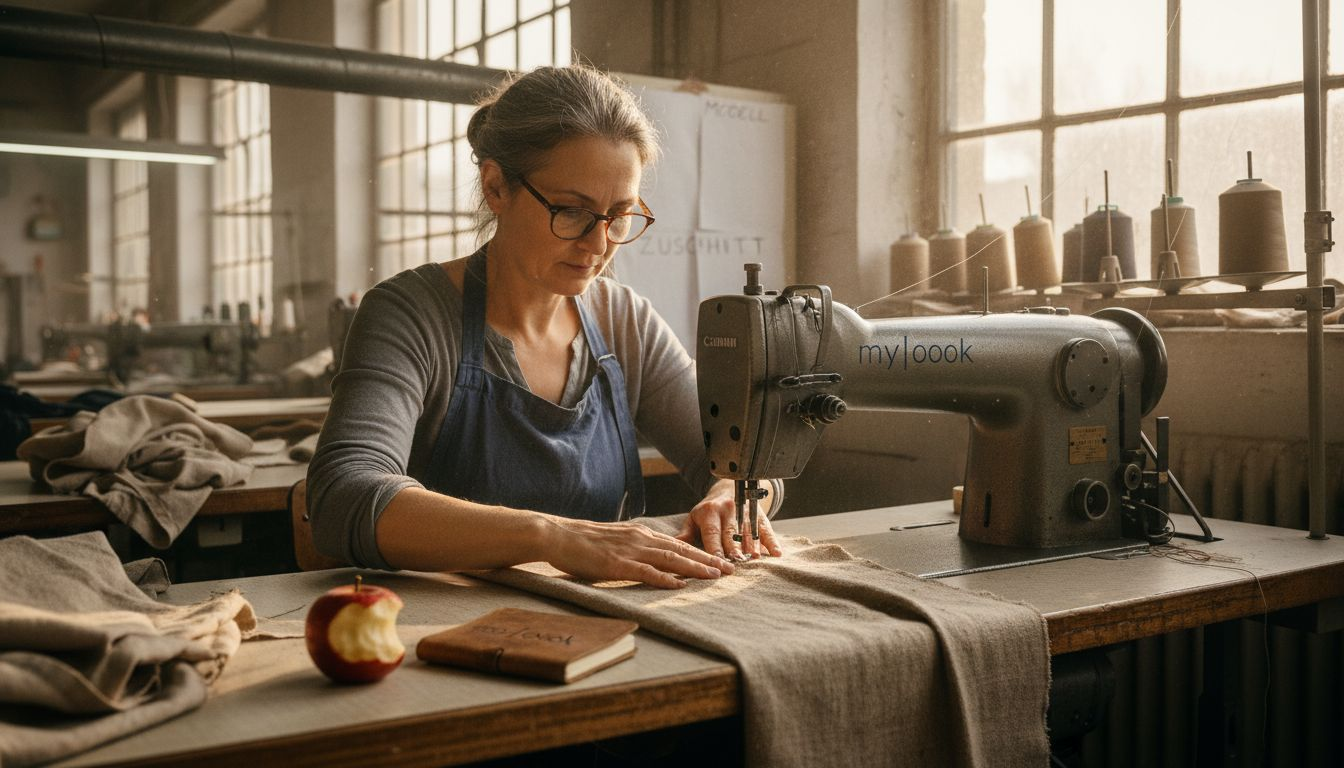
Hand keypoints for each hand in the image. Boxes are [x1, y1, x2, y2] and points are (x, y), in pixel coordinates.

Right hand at [542, 517, 734, 588]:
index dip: (702, 553)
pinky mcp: (616, 564)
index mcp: (641, 534)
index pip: (678, 544)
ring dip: (695, 568)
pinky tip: (679, 584)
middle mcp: (640, 539)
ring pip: (670, 559)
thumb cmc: (583, 541)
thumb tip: (652, 558)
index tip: (720, 561)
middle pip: (682, 550)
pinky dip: (665, 578)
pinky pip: (645, 571)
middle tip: (729, 569)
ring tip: (714, 575)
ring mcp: (629, 551)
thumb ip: (635, 548)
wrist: (558, 535)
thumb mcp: (615, 540)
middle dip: (708, 560)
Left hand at [677, 480, 782, 560]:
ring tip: (754, 561)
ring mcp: (745, 511)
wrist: (728, 488)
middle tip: (736, 567)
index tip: (717, 565)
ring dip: (752, 547)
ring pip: (749, 532)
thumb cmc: (708, 511)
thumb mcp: (694, 518)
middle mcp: (728, 511)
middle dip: (734, 551)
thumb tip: (673, 549)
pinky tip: (776, 553)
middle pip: (731, 534)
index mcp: (709, 512)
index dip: (715, 550)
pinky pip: (766, 529)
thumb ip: (686, 534)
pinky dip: (772, 541)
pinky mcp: (759, 515)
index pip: (712, 533)